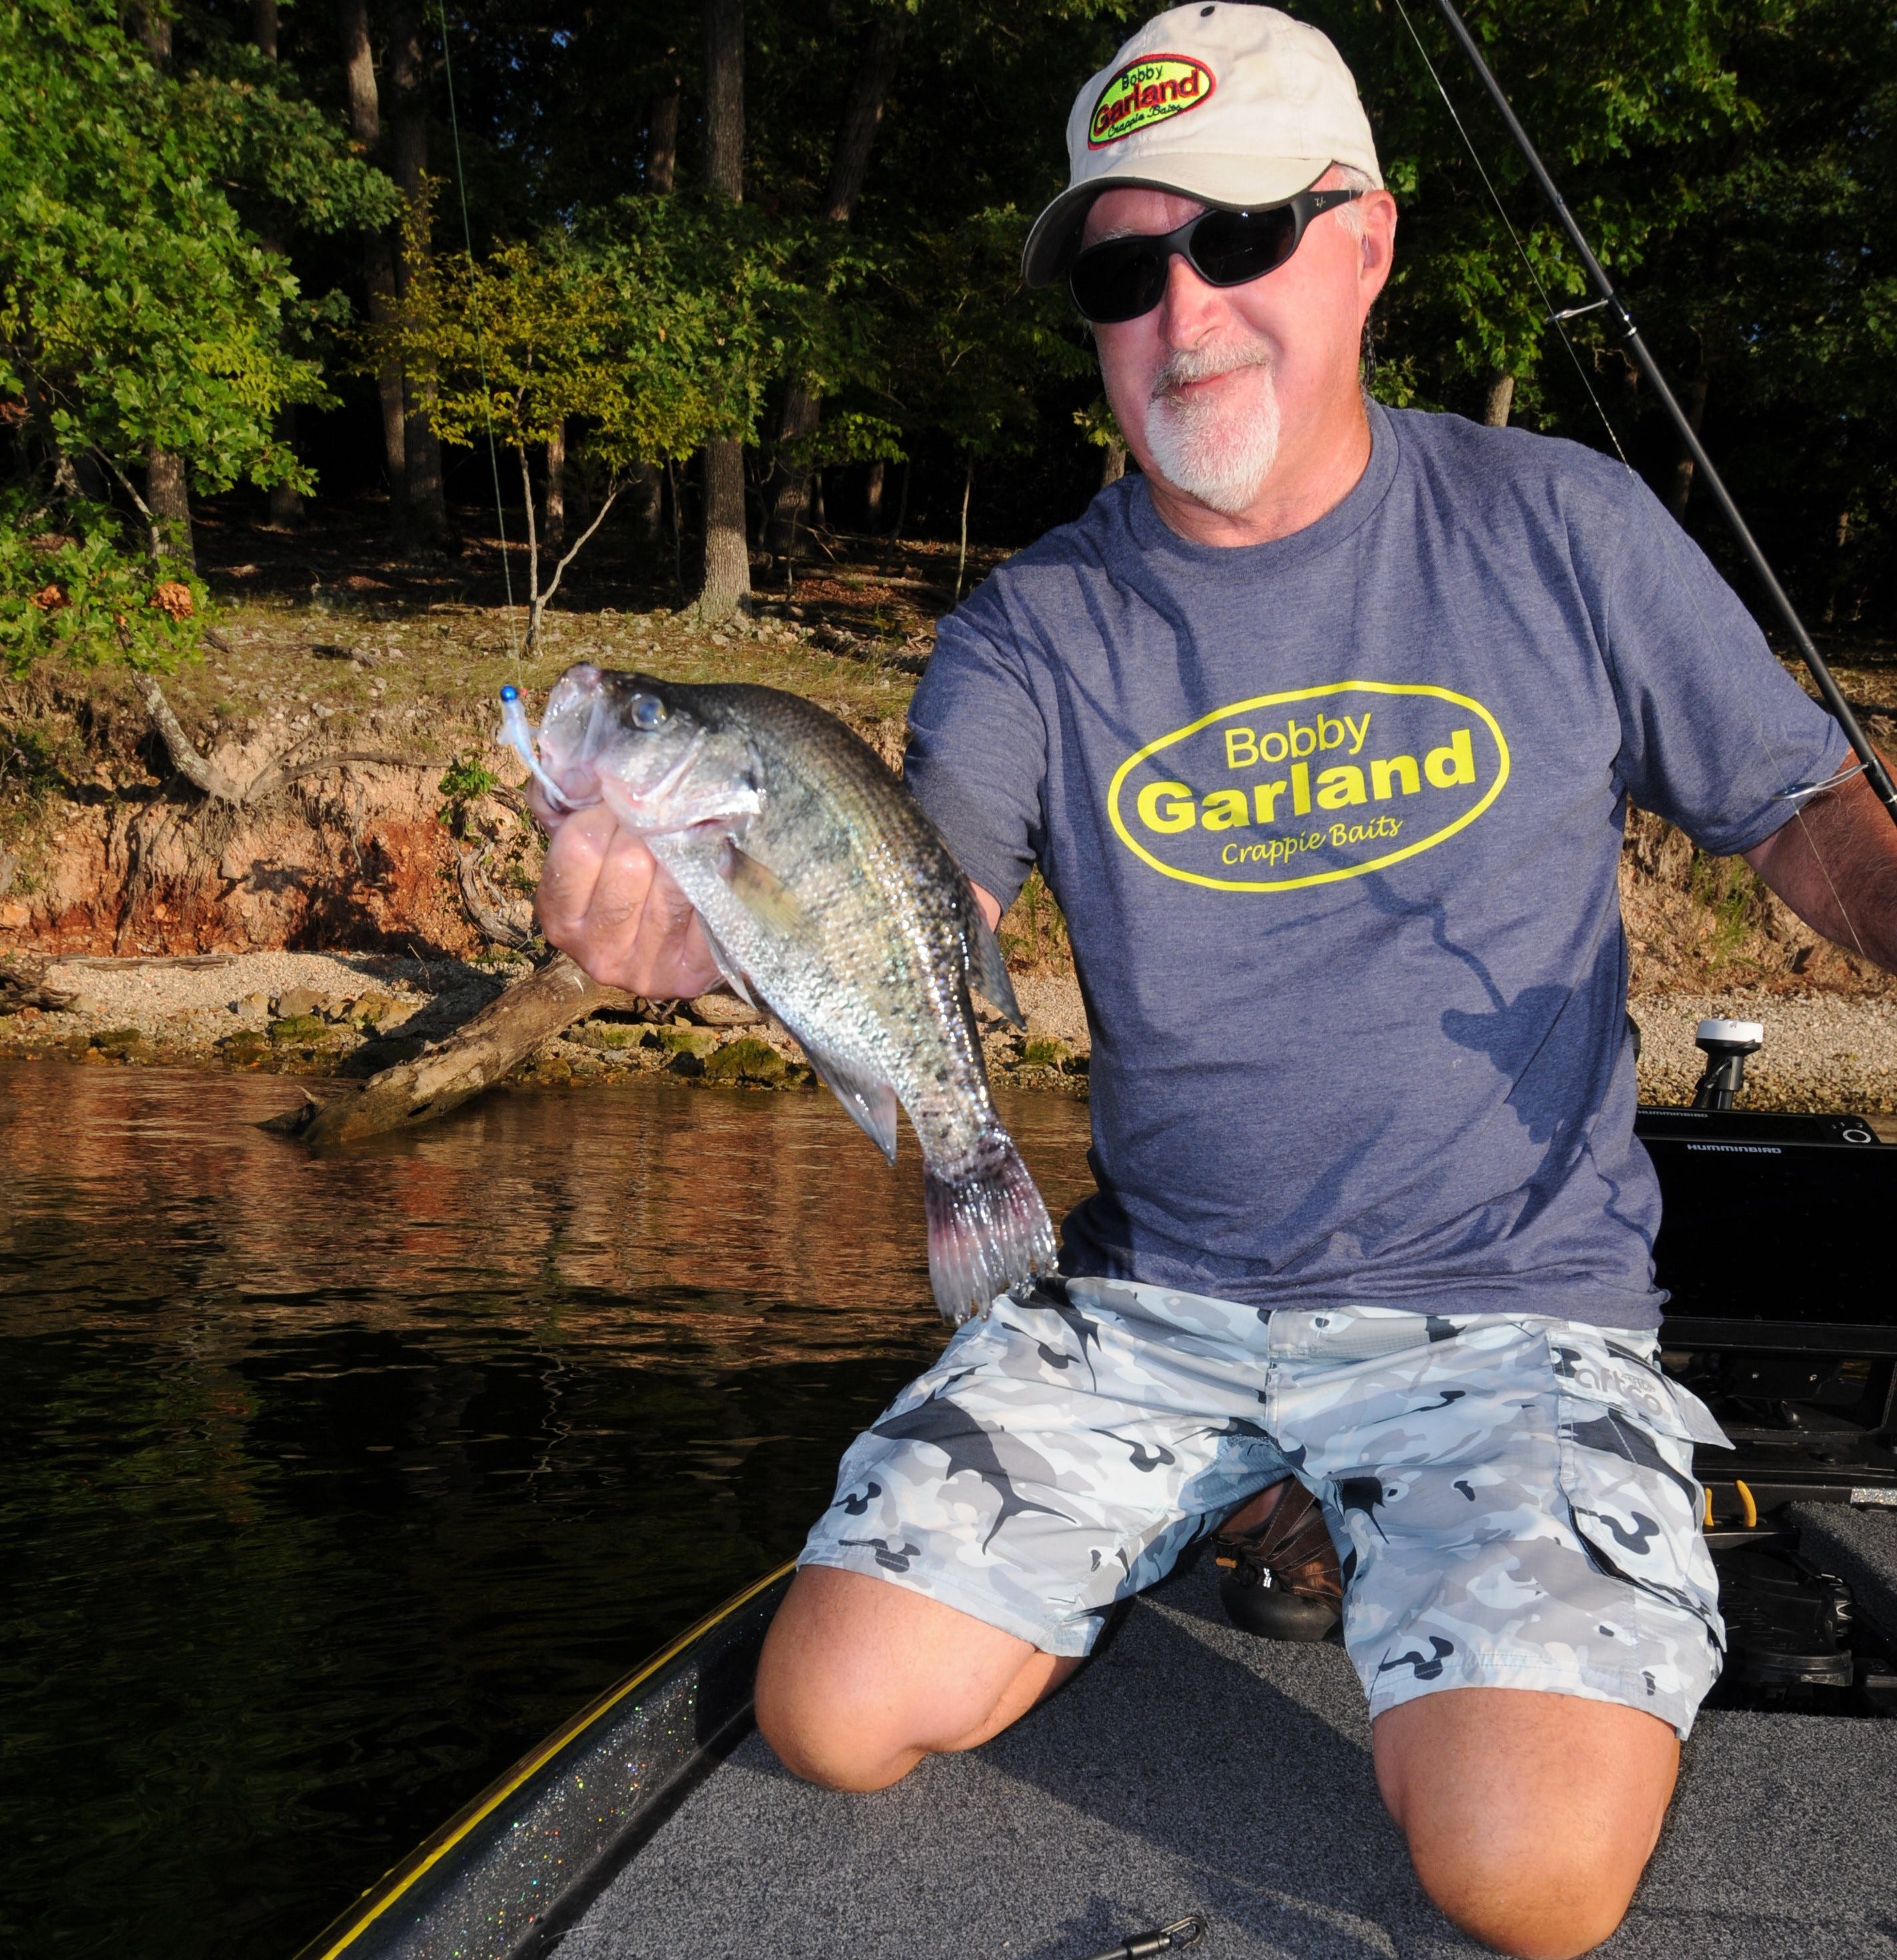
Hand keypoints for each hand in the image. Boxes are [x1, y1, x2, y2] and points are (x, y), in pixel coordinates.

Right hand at [531, 789, 722, 998]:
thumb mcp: (583, 835)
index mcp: (560, 918)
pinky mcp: (690, 976)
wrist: (676, 936)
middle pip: (629, 864)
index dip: (607, 811)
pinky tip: (713, 868)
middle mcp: (595, 954)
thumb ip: (564, 799)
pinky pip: (709, 911)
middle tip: (666, 819)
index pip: (580, 845)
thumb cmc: (623, 876)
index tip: (625, 803)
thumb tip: (579, 771)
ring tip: (691, 837)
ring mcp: (643, 971)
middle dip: (652, 830)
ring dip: (689, 851)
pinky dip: (717, 879)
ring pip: (673, 887)